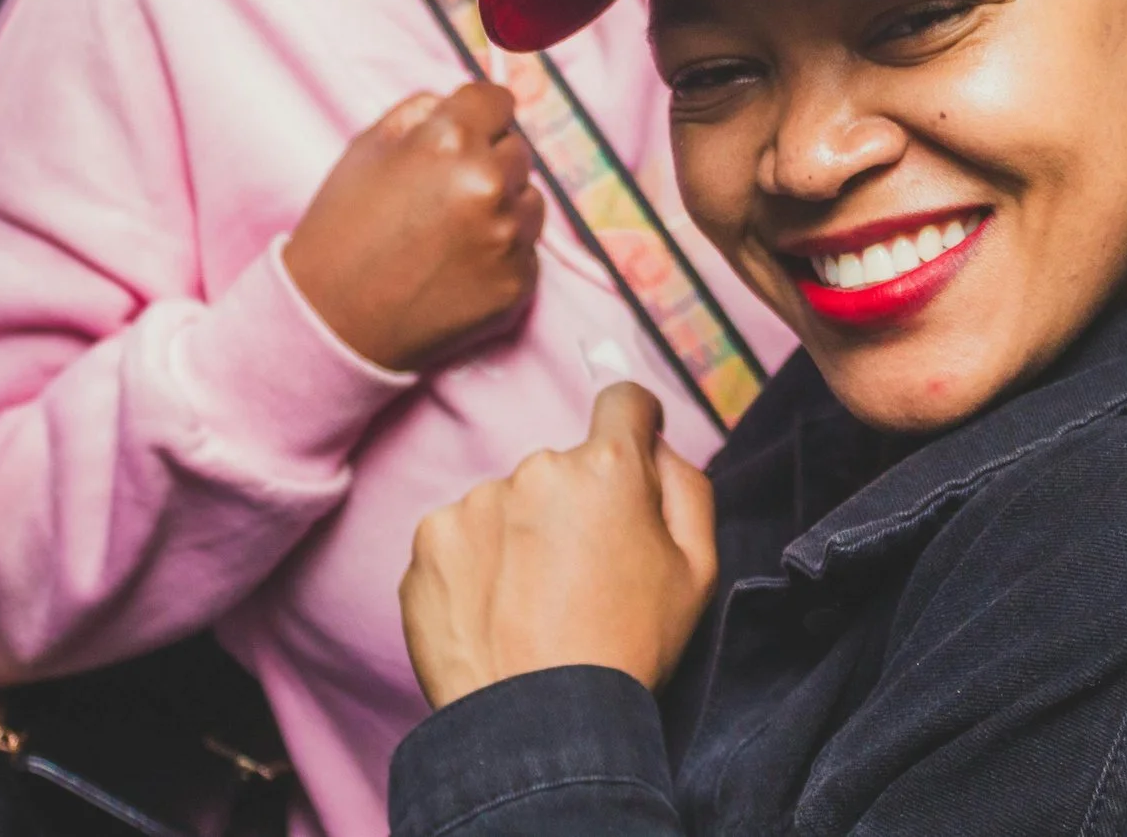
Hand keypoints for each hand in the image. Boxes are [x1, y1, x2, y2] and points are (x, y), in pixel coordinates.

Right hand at [286, 84, 544, 372]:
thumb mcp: (365, 149)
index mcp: (450, 140)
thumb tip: (465, 103)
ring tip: (451, 231)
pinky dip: (502, 251)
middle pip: (517, 149)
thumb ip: (422, 112)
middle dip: (488, 161)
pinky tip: (458, 265)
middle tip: (445, 192)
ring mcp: (508, 235)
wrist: (333, 321)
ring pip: (529, 198)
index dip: (481, 114)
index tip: (472, 129)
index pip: (499, 101)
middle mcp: (489, 182)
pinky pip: (527, 248)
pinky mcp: (519, 281)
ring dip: (503, 205)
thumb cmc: (342, 231)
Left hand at [402, 383, 718, 707]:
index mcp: (607, 468)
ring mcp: (475, 503)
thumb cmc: (626, 650)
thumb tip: (658, 446)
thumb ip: (687, 487)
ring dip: (522, 536)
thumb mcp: (697, 571)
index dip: (635, 425)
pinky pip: (462, 537)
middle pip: (565, 468)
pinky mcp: (429, 541)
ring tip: (533, 606)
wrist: (538, 724)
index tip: (632, 455)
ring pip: (510, 504)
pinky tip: (495, 613)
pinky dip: (477, 566)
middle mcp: (536, 470)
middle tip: (583, 576)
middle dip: (576, 505)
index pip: (624, 403)